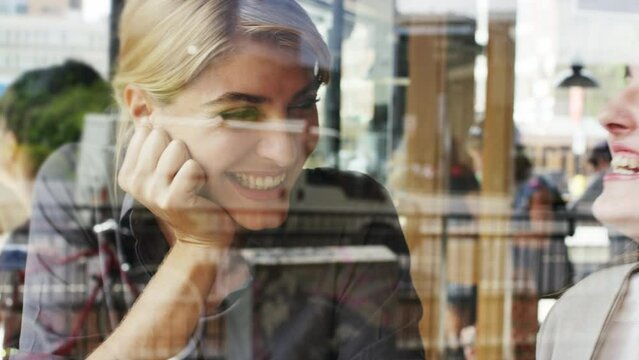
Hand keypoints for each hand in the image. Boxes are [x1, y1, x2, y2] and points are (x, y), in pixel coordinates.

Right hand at [118, 125, 233, 246]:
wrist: (203, 235)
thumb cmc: (188, 195)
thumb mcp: (163, 170)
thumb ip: (152, 143)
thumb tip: (146, 108)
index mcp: (128, 174)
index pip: (146, 130)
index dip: (168, 141)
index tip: (173, 164)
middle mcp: (135, 183)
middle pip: (160, 135)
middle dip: (180, 149)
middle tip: (184, 173)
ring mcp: (152, 192)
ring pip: (176, 147)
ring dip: (191, 161)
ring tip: (192, 181)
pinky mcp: (173, 200)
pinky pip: (192, 167)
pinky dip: (201, 174)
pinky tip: (199, 190)